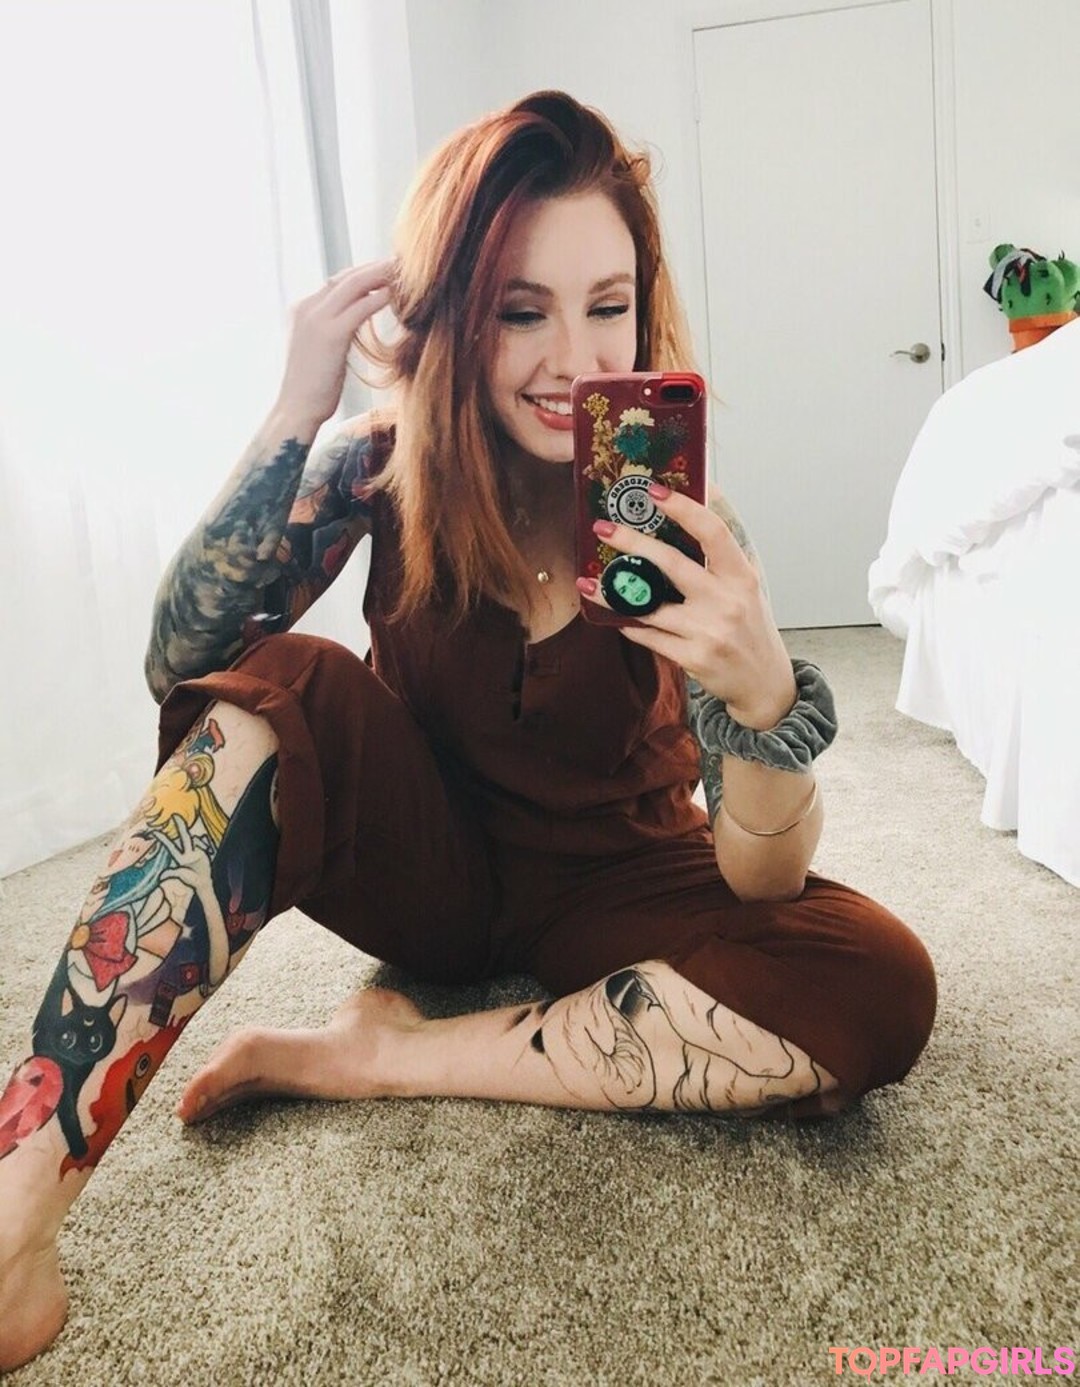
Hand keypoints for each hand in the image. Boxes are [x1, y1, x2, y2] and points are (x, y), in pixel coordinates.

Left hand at [151, 816, 213, 896]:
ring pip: (196, 840)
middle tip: (175, 815)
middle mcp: (187, 852)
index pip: (171, 846)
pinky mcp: (203, 851)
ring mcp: (195, 851)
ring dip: (200, 843)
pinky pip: (203, 842)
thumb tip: (160, 877)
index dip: (163, 839)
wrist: (203, 883)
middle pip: (184, 837)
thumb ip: (172, 874)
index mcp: (180, 858)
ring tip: (206, 851)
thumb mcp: (181, 877)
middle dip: (180, 826)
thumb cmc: (191, 880)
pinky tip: (208, 850)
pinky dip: (205, 844)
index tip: (154, 832)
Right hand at [274, 258, 397, 425]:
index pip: (335, 282)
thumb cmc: (310, 389)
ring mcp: (316, 319)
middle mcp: (305, 308)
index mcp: (300, 310)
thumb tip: (350, 325)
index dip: (362, 275)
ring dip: (381, 275)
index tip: (384, 273)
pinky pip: (361, 308)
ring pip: (354, 285)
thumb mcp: (316, 351)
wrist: (295, 410)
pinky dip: (381, 298)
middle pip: (345, 277)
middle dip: (374, 268)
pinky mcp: (330, 335)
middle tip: (401, 263)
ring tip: (405, 271)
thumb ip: (329, 331)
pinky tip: (398, 294)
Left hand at [576, 486, 795, 729]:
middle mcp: (727, 601)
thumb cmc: (751, 624)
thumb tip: (708, 491)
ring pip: (649, 605)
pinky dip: (630, 623)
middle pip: (671, 563)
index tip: (654, 491)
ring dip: (613, 592)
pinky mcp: (693, 658)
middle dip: (632, 542)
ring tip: (587, 582)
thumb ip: (724, 546)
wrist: (764, 682)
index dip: (683, 508)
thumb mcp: (748, 582)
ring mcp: (709, 631)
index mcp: (742, 576)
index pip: (713, 532)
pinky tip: (614, 614)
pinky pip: (650, 636)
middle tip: (603, 528)